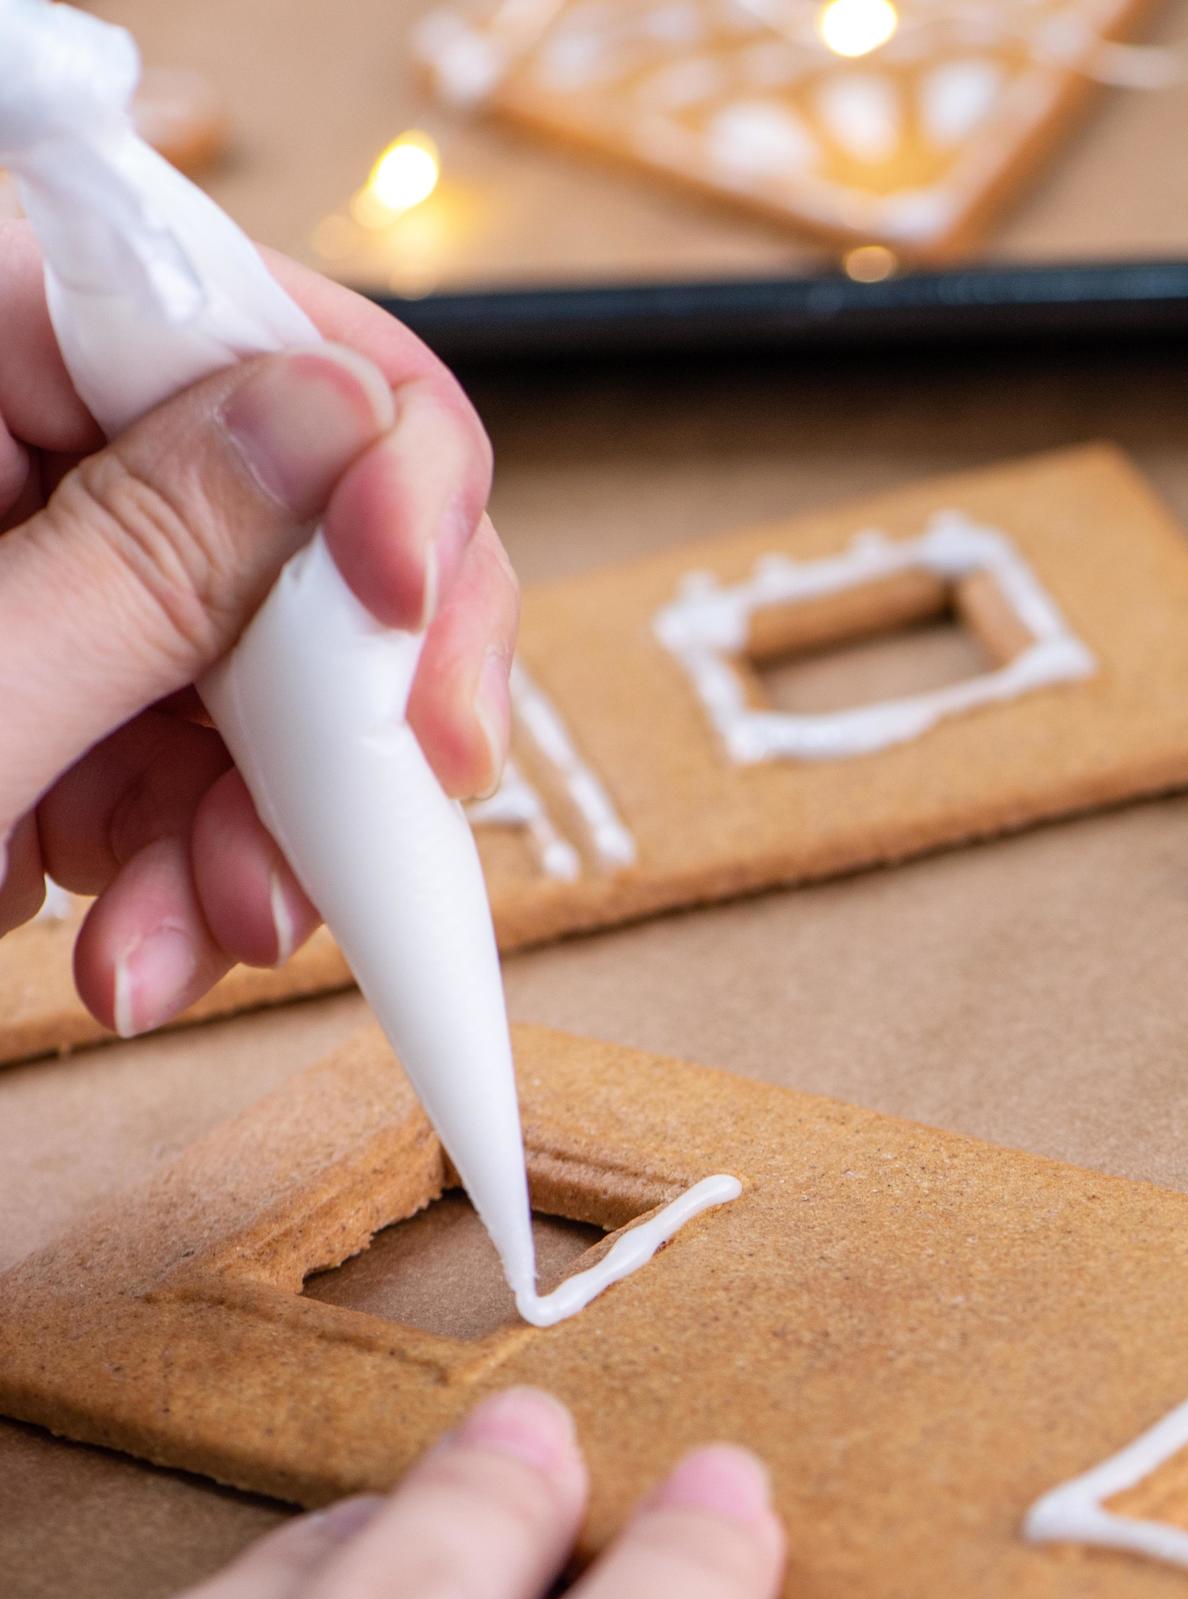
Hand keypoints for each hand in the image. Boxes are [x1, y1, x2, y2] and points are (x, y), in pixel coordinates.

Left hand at [0, 218, 519, 1035]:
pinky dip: (195, 858)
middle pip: (291, 518)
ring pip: (260, 664)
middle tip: (343, 847)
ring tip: (173, 948)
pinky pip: (196, 745)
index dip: (381, 479)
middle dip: (332, 714)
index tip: (416, 638)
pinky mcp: (40, 668)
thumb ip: (146, 563)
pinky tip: (131, 936)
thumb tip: (343, 423)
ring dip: (264, 828)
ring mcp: (23, 555)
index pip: (243, 327)